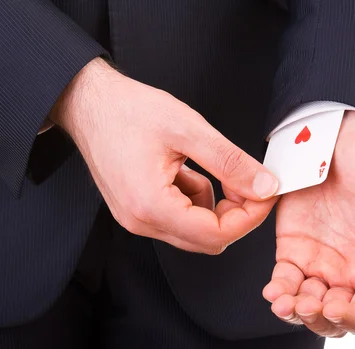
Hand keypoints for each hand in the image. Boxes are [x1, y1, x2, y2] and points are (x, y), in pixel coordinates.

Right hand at [50, 58, 278, 253]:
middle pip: (207, 240)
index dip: (250, 217)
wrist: (88, 103)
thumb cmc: (128, 111)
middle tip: (243, 179)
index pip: (216, 235)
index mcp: (152, 206)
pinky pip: (178, 218)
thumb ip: (231, 163)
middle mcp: (141, 221)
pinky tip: (182, 169)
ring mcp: (136, 219)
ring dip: (212, 204)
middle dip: (234, 213)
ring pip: (194, 231)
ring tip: (200, 165)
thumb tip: (266, 187)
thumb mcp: (189, 130)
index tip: (265, 192)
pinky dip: (193, 198)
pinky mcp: (136, 211)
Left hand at [262, 112, 354, 336]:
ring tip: (282, 302)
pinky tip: (272, 290)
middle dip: (318, 319)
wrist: (334, 138)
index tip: (335, 308)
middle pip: (333, 318)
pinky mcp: (292, 250)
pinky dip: (277, 291)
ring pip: (305, 306)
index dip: (353, 320)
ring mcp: (319, 263)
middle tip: (305, 305)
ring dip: (293, 312)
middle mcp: (349, 272)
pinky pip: (284, 281)